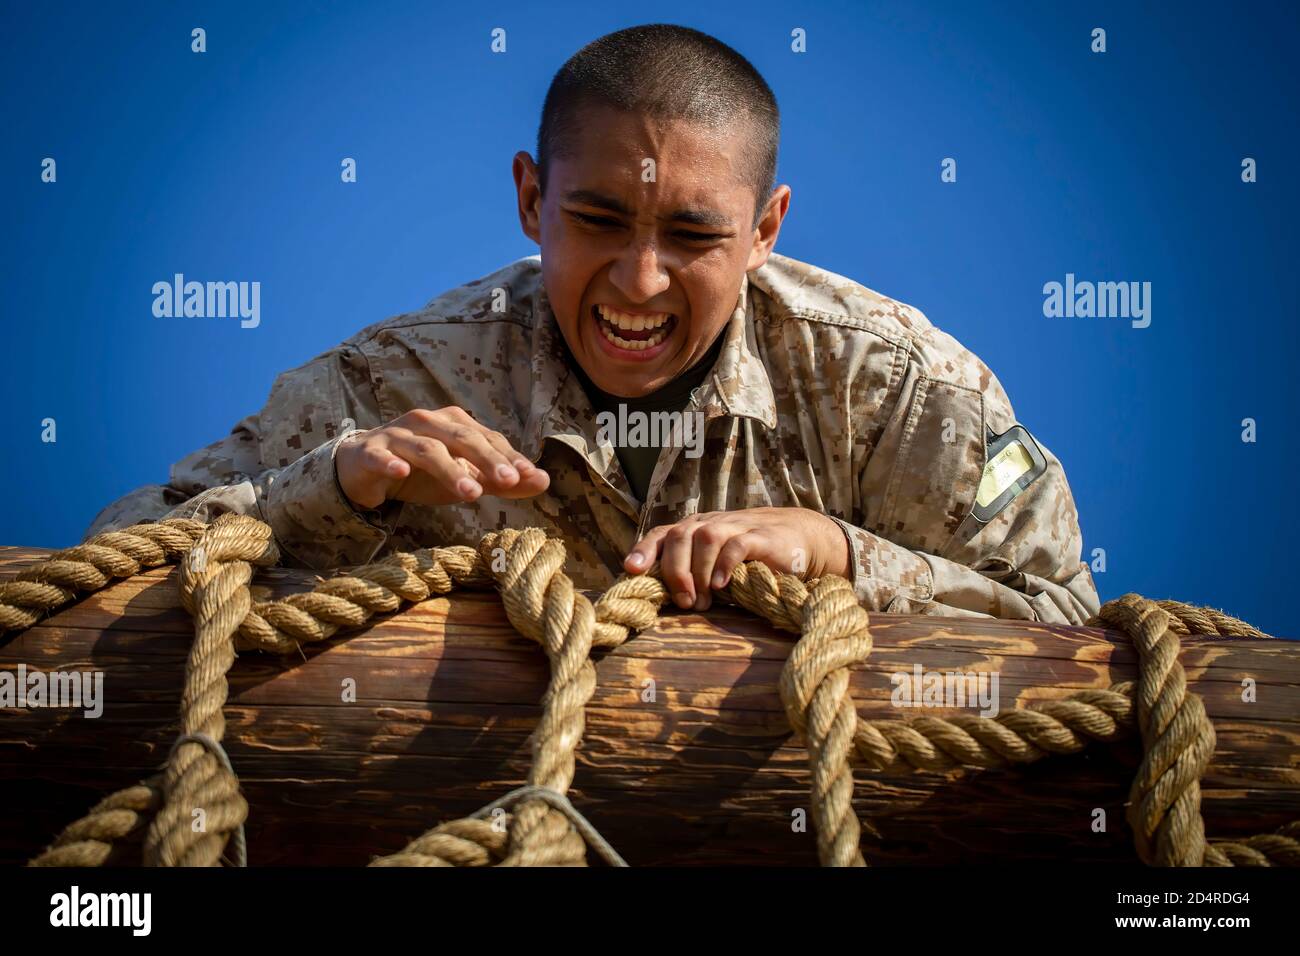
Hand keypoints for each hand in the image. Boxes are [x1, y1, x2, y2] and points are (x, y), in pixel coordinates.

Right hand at [336, 407, 549, 508]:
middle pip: (462, 438)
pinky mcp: (370, 452)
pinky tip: (402, 472)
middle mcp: (428, 423)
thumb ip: (502, 481)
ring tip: (472, 492)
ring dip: (450, 469)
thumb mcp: (466, 476)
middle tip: (509, 480)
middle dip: (487, 458)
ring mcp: (398, 435)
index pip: (487, 438)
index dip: (509, 456)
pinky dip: (391, 462)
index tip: (529, 477)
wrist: (364, 468)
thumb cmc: (422, 471)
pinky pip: (380, 456)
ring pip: (427, 450)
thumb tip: (544, 481)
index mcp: (454, 423)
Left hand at [623, 507, 850, 610]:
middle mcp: (710, 523)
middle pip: (680, 536)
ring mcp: (736, 526)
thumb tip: (659, 601)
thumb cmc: (749, 558)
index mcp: (694, 529)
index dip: (645, 550)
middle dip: (675, 571)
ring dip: (698, 572)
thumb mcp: (715, 565)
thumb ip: (692, 574)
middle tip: (684, 602)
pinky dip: (724, 564)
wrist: (797, 538)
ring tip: (703, 601)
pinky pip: (736, 545)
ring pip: (705, 537)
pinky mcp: (760, 536)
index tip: (631, 570)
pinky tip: (721, 585)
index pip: (663, 533)